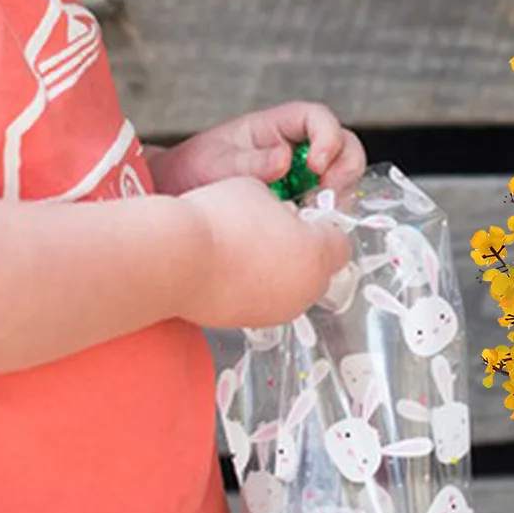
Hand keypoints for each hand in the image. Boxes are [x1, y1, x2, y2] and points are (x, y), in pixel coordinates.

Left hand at [149, 102, 366, 196]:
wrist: (179, 195)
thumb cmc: (193, 170)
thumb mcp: (216, 163)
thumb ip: (250, 162)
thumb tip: (285, 161)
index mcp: (278, 125)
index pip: (318, 118)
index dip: (327, 137)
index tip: (316, 166)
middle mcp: (297, 146)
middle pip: (344, 146)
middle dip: (344, 169)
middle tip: (327, 196)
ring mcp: (303, 174)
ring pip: (342, 176)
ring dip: (340, 195)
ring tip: (315, 213)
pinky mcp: (302, 199)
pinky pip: (329, 202)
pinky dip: (328, 214)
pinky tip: (309, 226)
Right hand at [180, 177, 351, 328]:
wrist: (172, 260)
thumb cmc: (216, 222)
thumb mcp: (258, 190)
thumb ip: (281, 206)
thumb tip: (282, 215)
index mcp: (317, 254)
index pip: (341, 243)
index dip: (323, 227)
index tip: (307, 218)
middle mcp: (304, 289)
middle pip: (320, 270)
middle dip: (304, 251)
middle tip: (275, 231)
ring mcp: (278, 310)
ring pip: (293, 288)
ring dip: (280, 271)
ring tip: (248, 249)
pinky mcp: (250, 322)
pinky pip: (265, 302)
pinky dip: (256, 288)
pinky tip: (232, 268)